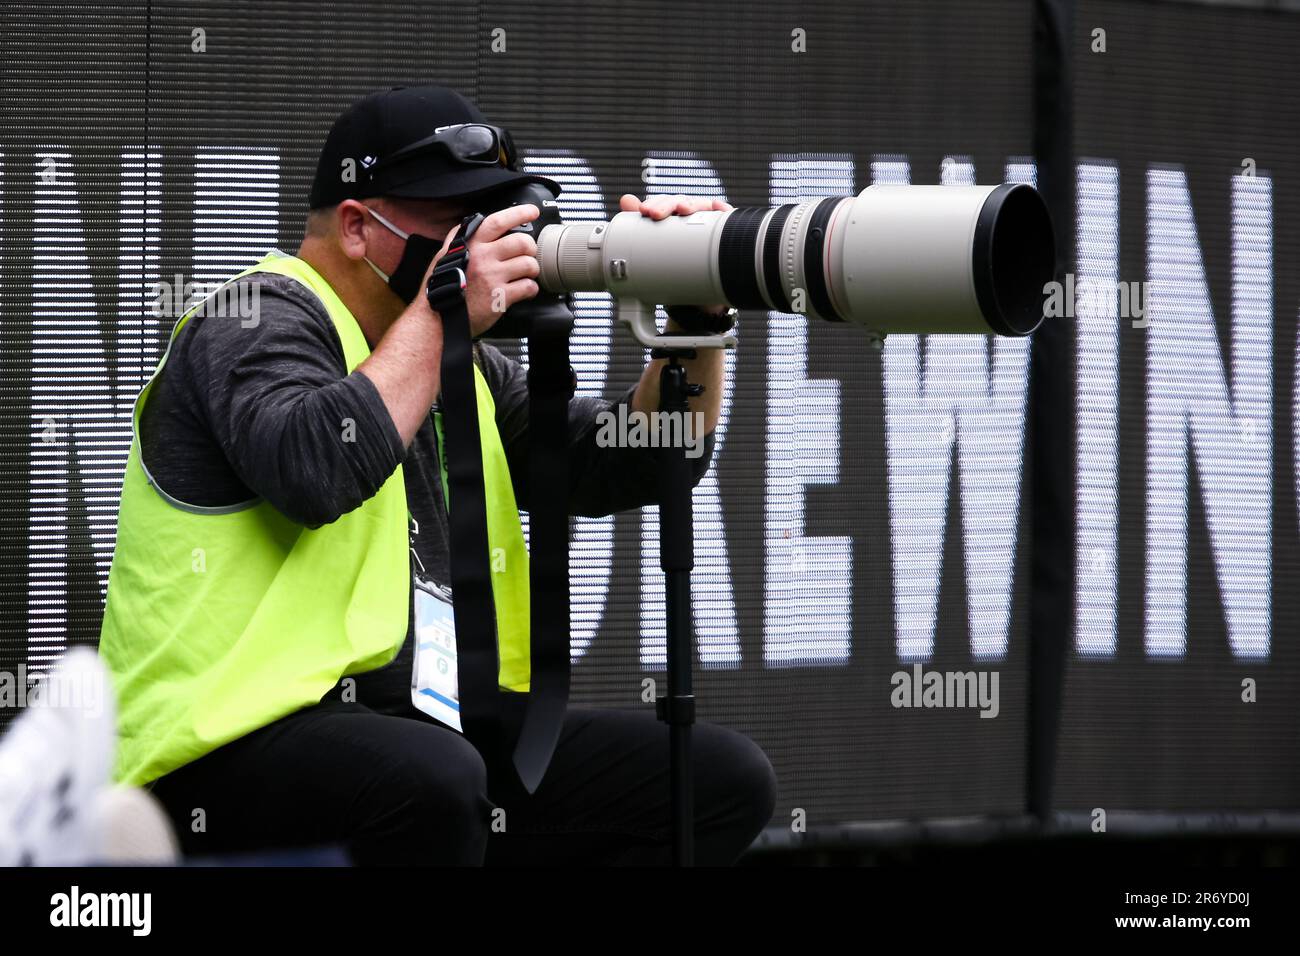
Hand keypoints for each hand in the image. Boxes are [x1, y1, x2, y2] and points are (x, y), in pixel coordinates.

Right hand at [424, 203, 541, 336]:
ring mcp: (492, 277)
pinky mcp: (500, 297)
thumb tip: (470, 223)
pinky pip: (528, 287)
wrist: (438, 318)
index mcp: (470, 244)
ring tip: (525, 274)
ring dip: (532, 269)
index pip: (498, 221)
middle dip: (530, 247)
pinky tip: (524, 290)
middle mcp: (482, 258)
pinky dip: (531, 288)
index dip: (518, 213)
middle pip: (521, 242)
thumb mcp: (443, 255)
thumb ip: (457, 238)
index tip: (532, 211)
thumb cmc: (441, 287)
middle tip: (528, 254)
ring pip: (528, 264)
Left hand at [619, 194, 733, 315]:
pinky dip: (723, 210)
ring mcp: (710, 227)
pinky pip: (727, 220)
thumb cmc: (676, 275)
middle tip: (656, 213)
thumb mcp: (656, 257)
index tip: (644, 211)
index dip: (656, 204)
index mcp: (675, 222)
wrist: (698, 304)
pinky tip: (718, 207)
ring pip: (704, 208)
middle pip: (683, 203)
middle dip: (669, 204)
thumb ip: (641, 230)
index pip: (667, 205)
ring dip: (693, 204)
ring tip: (684, 209)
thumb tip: (625, 200)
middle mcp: (693, 221)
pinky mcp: (726, 238)